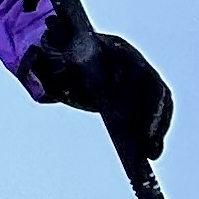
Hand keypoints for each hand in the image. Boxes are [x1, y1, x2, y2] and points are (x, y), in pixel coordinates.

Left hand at [21, 21, 173, 163]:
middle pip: (152, 84)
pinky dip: (159, 129)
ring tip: (149, 154)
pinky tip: (150, 152)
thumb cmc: (58, 57)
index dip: (129, 91)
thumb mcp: (47, 59)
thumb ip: (40, 65)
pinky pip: (161, 109)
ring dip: (158, 126)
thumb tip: (37, 74)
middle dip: (150, 115)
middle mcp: (132, 56)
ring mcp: (143, 72)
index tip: (120, 117)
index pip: (130, 65)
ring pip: (160, 98)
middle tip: (142, 144)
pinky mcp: (147, 89)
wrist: (69, 53)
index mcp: (110, 45)